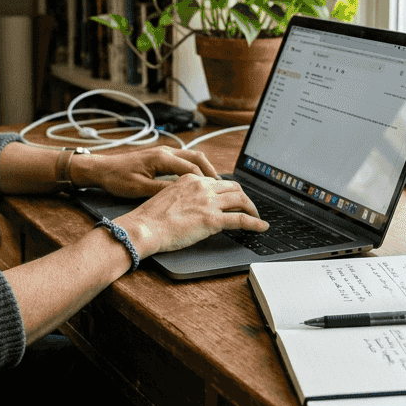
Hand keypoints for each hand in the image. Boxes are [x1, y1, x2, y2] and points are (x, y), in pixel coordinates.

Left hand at [74, 146, 220, 198]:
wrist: (101, 169)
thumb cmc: (116, 178)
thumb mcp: (139, 189)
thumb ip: (162, 191)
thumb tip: (182, 195)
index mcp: (161, 158)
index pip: (191, 169)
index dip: (205, 182)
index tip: (216, 193)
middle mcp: (165, 152)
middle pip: (197, 158)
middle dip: (211, 172)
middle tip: (222, 188)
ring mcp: (163, 153)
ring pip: (191, 158)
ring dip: (204, 170)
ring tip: (213, 185)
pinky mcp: (160, 157)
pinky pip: (183, 160)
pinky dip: (194, 169)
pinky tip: (196, 182)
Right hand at [113, 174, 266, 256]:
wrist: (143, 227)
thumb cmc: (150, 218)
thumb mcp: (168, 197)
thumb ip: (185, 196)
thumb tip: (195, 205)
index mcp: (190, 179)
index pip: (217, 181)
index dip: (228, 190)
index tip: (232, 198)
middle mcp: (201, 186)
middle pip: (233, 187)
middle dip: (244, 197)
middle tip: (248, 206)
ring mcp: (208, 202)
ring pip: (241, 200)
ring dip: (252, 208)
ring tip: (257, 217)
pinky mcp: (212, 220)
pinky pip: (241, 219)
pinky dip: (255, 223)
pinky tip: (262, 227)